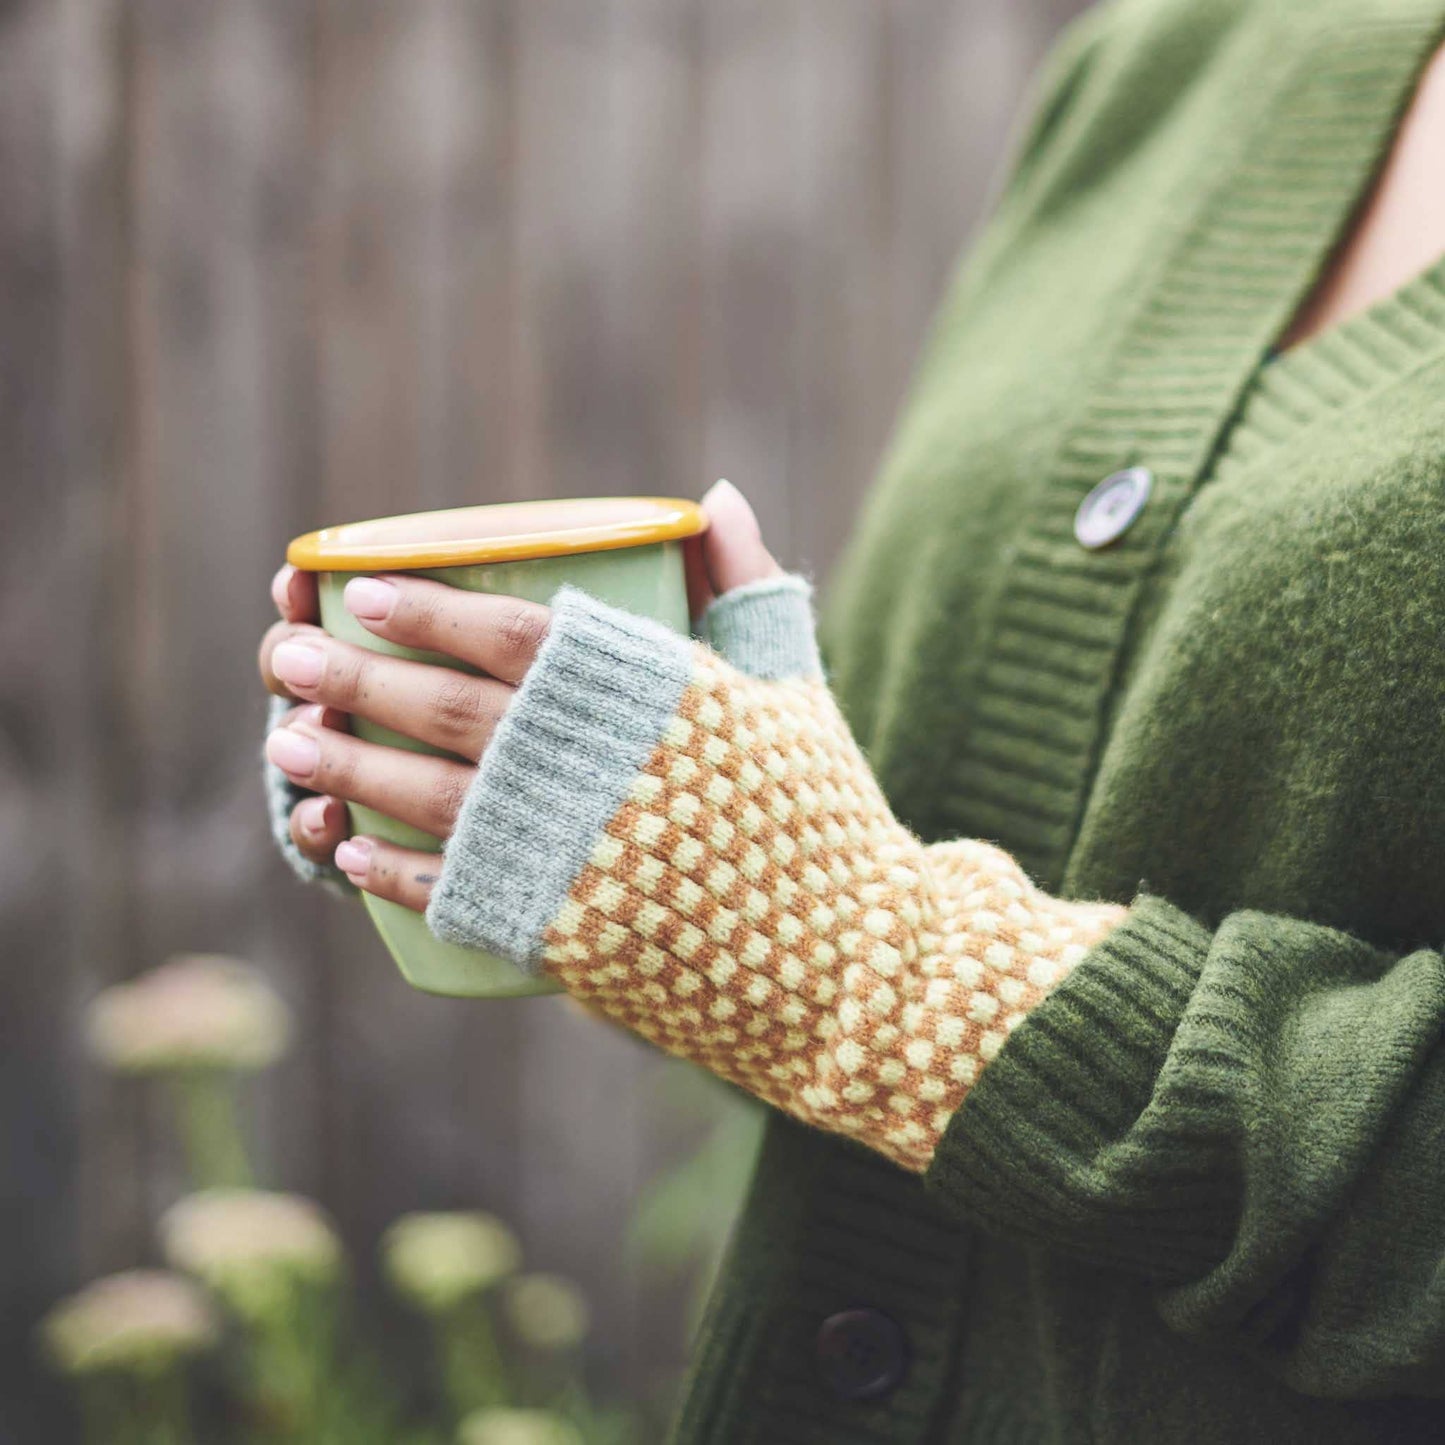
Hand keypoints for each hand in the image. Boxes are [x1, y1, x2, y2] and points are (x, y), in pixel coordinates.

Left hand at [263, 480, 779, 906]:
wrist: (842, 956)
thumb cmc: (821, 811)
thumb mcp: (794, 683)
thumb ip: (748, 581)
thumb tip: (717, 491)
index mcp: (653, 698)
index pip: (516, 636)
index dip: (431, 609)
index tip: (366, 590)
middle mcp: (595, 768)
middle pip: (447, 709)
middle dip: (353, 677)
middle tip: (287, 657)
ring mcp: (568, 854)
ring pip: (427, 794)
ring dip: (343, 763)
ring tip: (284, 736)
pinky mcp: (555, 932)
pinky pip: (450, 893)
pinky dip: (390, 868)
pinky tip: (347, 843)